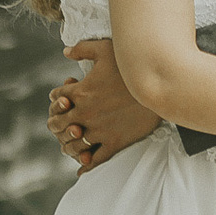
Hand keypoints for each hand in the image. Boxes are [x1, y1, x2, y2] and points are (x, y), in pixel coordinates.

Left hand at [46, 39, 161, 172]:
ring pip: (73, 143)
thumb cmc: (132, 65)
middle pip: (58, 123)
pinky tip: (82, 166)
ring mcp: (100, 130)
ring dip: (67, 143)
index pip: (56, 97)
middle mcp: (86, 113)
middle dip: (55, 122)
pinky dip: (86, 164)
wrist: (160, 86)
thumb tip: (66, 51)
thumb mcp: (106, 49)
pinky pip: (96, 159)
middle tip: (58, 123)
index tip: (62, 98)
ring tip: (68, 143)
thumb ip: (83, 48)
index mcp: (81, 91)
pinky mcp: (115, 142)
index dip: (56, 97)